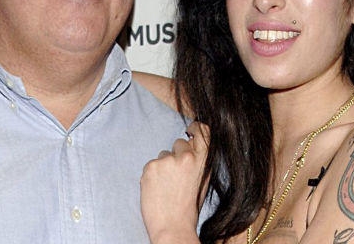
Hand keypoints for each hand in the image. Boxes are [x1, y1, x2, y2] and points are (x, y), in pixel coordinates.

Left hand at [140, 122, 208, 243]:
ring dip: (163, 166)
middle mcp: (186, 156)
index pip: (203, 131)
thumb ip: (199, 162)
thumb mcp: (202, 181)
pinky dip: (152, 174)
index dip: (196, 127)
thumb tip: (192, 146)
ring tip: (166, 187)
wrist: (173, 226)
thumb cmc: (188, 208)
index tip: (190, 128)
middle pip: (178, 143)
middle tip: (175, 175)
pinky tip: (157, 189)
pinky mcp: (151, 166)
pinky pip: (151, 164)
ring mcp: (167, 160)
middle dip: (176, 155)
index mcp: (203, 160)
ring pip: (163, 155)